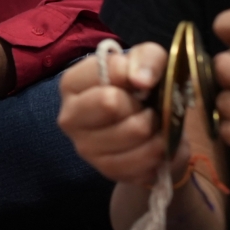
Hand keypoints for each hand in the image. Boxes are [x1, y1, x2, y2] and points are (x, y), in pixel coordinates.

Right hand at [57, 40, 171, 184]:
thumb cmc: (141, 87)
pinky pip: (142, 163)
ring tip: (155, 127)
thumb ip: (147, 58)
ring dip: (156, 130)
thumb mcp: (148, 60)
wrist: (149, 125)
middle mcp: (70, 117)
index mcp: (72, 83)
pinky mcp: (106, 171)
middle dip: (140, 102)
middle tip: (148, 108)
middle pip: (112, 104)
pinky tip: (155, 146)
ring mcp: (85, 148)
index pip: (107, 74)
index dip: (136, 75)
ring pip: (134, 134)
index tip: (143, 83)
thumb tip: (141, 80)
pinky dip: (159, 154)